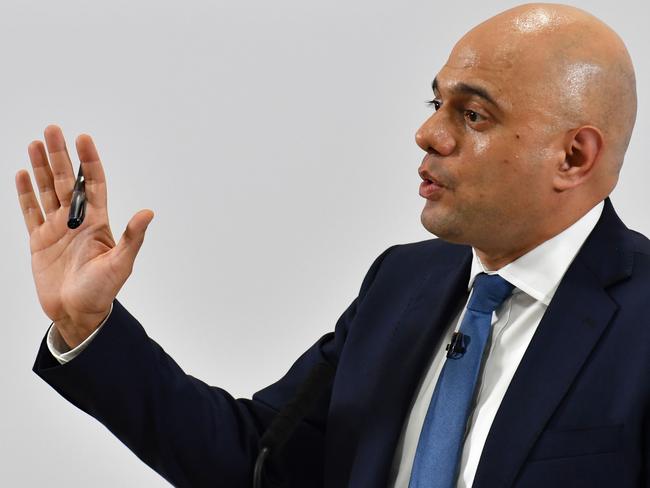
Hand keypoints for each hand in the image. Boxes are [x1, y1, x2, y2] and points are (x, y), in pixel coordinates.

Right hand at [16, 125, 153, 347]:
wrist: (77, 312)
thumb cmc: (102, 290)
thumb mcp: (121, 263)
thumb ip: (132, 237)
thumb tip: (148, 213)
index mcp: (98, 221)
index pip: (93, 183)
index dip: (88, 161)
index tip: (83, 138)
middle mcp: (77, 220)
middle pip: (66, 181)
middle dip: (59, 155)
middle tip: (53, 129)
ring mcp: (56, 228)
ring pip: (46, 190)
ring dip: (41, 167)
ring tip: (36, 143)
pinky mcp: (39, 240)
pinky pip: (30, 211)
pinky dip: (25, 193)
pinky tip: (23, 173)